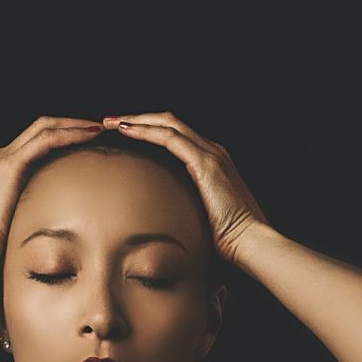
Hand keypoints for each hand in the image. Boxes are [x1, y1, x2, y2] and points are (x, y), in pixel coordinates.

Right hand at [0, 116, 103, 266]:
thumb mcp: (14, 225)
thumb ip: (30, 216)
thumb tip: (52, 230)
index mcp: (1, 171)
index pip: (36, 143)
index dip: (62, 137)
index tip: (86, 142)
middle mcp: (1, 157)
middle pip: (42, 127)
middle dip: (71, 124)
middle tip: (98, 128)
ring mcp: (4, 158)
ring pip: (45, 127)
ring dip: (74, 125)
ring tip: (99, 128)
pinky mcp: (10, 166)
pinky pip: (46, 140)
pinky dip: (69, 134)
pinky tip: (88, 135)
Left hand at [101, 111, 271, 268]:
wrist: (250, 242)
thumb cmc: (229, 240)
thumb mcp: (202, 219)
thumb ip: (186, 211)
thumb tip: (166, 226)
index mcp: (212, 163)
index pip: (175, 136)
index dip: (149, 130)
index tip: (124, 133)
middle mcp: (212, 152)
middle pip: (169, 123)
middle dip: (139, 119)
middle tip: (111, 121)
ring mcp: (210, 154)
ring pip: (167, 124)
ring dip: (137, 120)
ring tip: (111, 121)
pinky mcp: (205, 163)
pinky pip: (169, 138)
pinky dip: (146, 131)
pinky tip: (126, 131)